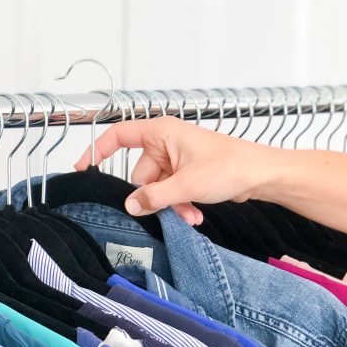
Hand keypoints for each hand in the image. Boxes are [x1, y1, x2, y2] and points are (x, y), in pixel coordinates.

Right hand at [75, 116, 276, 225]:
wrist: (263, 175)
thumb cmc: (232, 165)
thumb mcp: (186, 184)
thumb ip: (153, 196)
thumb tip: (130, 205)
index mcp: (161, 132)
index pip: (118, 136)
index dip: (97, 150)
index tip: (84, 168)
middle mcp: (166, 143)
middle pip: (139, 174)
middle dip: (152, 196)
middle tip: (167, 209)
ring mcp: (176, 160)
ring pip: (156, 188)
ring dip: (169, 205)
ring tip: (189, 213)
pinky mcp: (186, 174)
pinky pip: (170, 192)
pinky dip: (179, 204)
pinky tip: (194, 213)